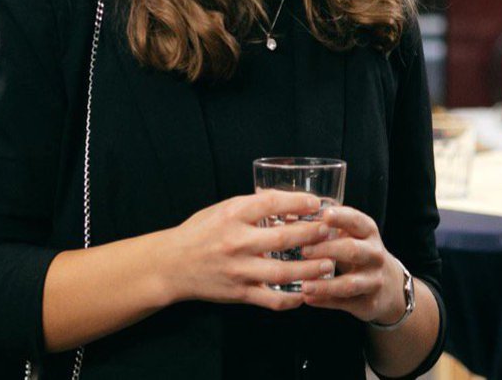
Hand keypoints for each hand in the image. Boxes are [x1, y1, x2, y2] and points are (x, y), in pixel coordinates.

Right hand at [163, 190, 332, 311]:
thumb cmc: (199, 232)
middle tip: (330, 231)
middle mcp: (237, 241)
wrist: (171, 265)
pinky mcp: (239, 293)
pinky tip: (306, 293)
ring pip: (282, 272)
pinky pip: (271, 300)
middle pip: (283, 238)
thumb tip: (287, 201)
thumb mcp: (223, 209)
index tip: (316, 203)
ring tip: (327, 264)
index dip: (298, 202)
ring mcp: (238, 269)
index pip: (272, 203)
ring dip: (310, 268)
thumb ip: (252, 207)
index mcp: (233, 215)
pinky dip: (292, 299)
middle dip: (312, 235)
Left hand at [298, 206, 405, 325]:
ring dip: (326, 285)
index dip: (342, 217)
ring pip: (349, 283)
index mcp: (368, 233)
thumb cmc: (359, 253)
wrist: (388, 285)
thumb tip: (290, 221)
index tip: (324, 215)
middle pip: (352, 250)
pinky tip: (309, 298)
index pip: (357, 221)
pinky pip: (345, 303)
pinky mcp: (369, 303)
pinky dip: (325, 301)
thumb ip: (328, 230)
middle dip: (328, 250)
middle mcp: (375, 255)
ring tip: (304, 286)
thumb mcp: (351, 236)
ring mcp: (374, 280)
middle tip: (304, 250)